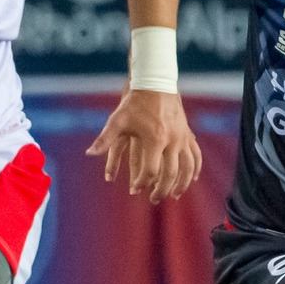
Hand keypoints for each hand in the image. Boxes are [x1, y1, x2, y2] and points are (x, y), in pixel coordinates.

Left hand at [87, 88, 201, 202]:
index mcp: (154, 139)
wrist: (156, 83)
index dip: (142, 183)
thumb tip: (89, 153)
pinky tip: (192, 179)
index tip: (136, 190)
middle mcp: (171, 140)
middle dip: (162, 189)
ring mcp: (182, 137)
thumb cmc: (134, 103)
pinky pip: (196, 155)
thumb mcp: (117, 120)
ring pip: (187, 168)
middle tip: (154, 200)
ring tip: (175, 195)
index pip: (150, 170)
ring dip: (182, 184)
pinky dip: (195, 169)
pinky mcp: (188, 134)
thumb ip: (104, 139)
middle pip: (170, 174)